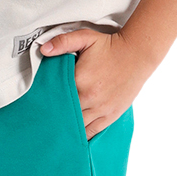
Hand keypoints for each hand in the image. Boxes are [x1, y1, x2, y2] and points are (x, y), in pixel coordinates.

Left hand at [38, 28, 152, 138]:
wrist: (137, 54)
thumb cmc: (110, 46)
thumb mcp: (85, 38)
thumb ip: (62, 42)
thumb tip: (43, 50)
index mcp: (79, 81)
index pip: (56, 97)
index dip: (47, 101)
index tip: (39, 105)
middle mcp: (89, 98)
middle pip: (65, 115)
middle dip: (55, 117)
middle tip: (43, 122)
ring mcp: (101, 109)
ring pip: (78, 127)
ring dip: (68, 128)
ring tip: (57, 131)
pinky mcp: (111, 115)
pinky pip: (93, 132)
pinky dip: (83, 136)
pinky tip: (74, 138)